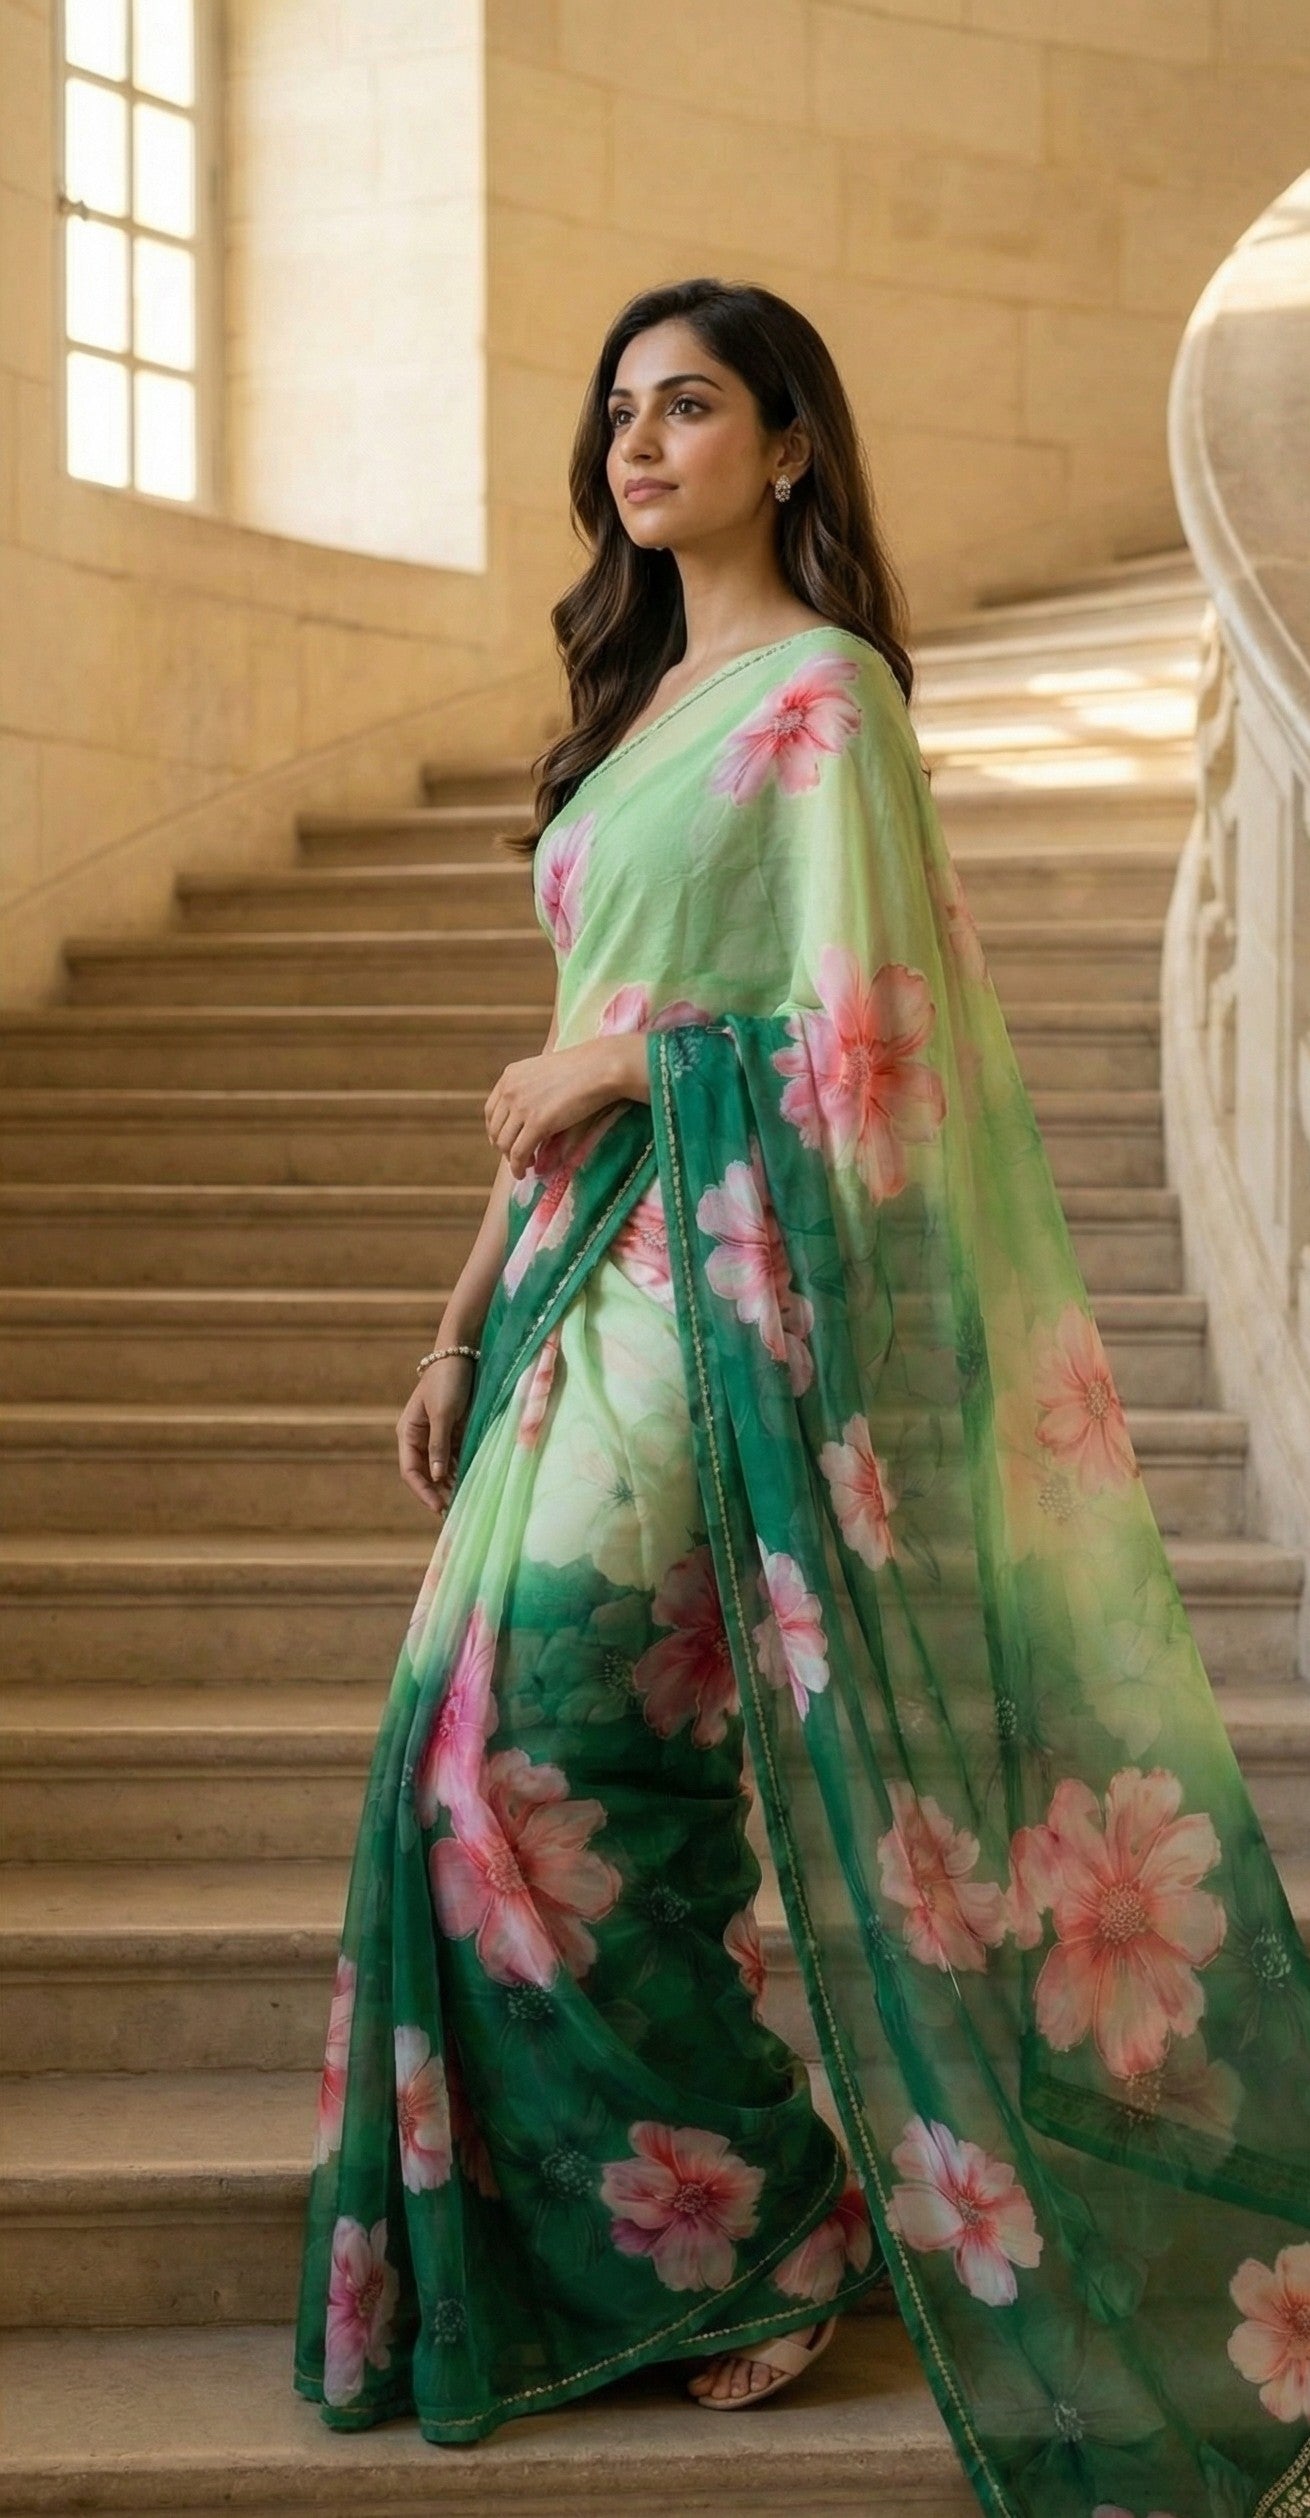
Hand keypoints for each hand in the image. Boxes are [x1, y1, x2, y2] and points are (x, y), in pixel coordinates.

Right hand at [396, 1351, 475, 1517]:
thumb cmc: (448, 1381)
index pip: (410, 1471)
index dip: (423, 1492)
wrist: (461, 1353)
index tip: (439, 1508)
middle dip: (437, 1492)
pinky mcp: (453, 1430)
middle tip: (454, 1511)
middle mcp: (419, 1437)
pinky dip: (461, 1468)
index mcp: (409, 1433)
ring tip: (465, 1500)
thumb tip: (435, 1477)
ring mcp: (437, 1434)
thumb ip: (439, 1446)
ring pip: (441, 1467)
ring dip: (450, 1483)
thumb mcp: (443, 1414)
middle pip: (425, 1473)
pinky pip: (455, 1456)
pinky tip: (472, 1480)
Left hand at [484, 1033, 647, 1177]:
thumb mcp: (545, 1075)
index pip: (491, 1111)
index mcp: (510, 1076)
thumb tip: (528, 1124)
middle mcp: (510, 1090)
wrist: (599, 1068)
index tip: (506, 1141)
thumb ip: (532, 1094)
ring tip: (525, 1165)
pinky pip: (519, 1153)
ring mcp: (521, 1106)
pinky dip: (518, 1167)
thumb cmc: (582, 1069)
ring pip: (504, 1144)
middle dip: (504, 1147)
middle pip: (495, 1129)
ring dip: (512, 1159)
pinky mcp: (537, 1123)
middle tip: (518, 1156)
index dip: (496, 1131)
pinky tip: (524, 1172)